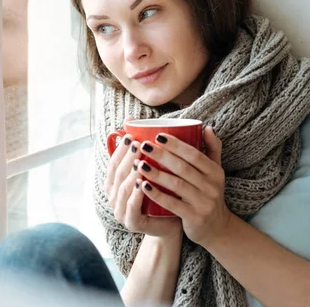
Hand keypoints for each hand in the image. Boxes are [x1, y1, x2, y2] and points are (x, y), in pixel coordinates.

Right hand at [106, 118, 181, 237]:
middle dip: (126, 157)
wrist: (172, 224)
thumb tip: (133, 118)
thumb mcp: (153, 170)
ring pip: (122, 188)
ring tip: (140, 160)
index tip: (130, 134)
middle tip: (138, 143)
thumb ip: (144, 150)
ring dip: (130, 174)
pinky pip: (131, 207)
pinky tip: (142, 183)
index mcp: (116, 183)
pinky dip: (135, 195)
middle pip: (117, 173)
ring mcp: (121, 210)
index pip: (113, 162)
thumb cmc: (162, 193)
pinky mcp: (132, 222)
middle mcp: (114, 196)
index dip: (119, 149)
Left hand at [135, 126, 233, 245]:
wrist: (216, 228)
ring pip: (177, 185)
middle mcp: (212, 186)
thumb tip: (207, 127)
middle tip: (143, 146)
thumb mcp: (215, 172)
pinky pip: (173, 205)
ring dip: (157, 174)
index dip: (176, 145)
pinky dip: (158, 195)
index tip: (157, 135)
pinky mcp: (194, 218)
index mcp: (215, 172)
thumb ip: (212, 150)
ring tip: (139, 164)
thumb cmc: (208, 194)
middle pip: (184, 168)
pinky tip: (143, 186)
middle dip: (162, 155)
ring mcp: (204, 203)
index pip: (195, 155)